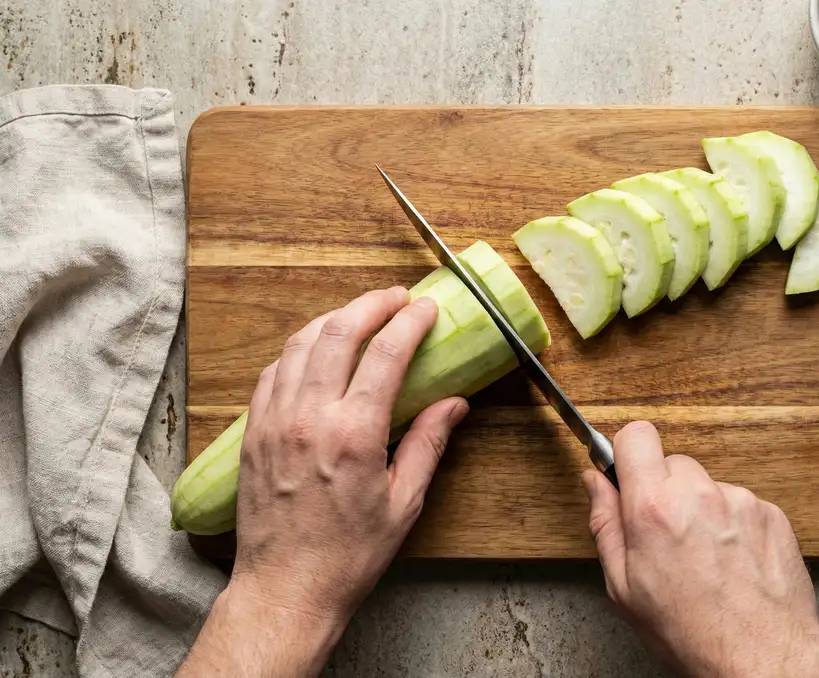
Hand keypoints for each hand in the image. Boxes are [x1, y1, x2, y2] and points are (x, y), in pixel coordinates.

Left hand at [178, 287, 467, 676]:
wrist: (286, 588)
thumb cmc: (349, 555)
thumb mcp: (404, 503)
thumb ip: (428, 444)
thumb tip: (453, 404)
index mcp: (354, 434)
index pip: (386, 353)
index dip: (410, 321)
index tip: (425, 308)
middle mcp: (310, 417)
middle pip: (339, 332)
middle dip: (371, 304)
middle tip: (395, 298)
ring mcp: (275, 421)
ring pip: (299, 343)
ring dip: (332, 319)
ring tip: (358, 314)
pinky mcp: (253, 432)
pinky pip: (272, 371)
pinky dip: (297, 349)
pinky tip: (314, 350)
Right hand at [582, 422, 818, 677]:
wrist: (760, 659)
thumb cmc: (690, 633)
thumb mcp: (624, 587)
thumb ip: (605, 523)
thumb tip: (595, 482)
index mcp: (654, 509)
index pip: (636, 435)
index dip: (627, 452)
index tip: (628, 474)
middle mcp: (698, 495)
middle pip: (672, 462)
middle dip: (664, 490)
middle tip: (666, 534)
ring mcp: (740, 501)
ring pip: (707, 485)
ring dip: (701, 509)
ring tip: (704, 558)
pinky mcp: (770, 513)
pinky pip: (740, 503)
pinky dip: (733, 524)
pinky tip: (732, 563)